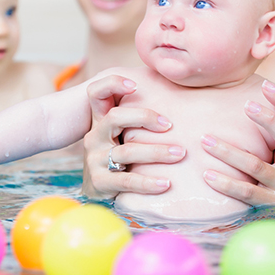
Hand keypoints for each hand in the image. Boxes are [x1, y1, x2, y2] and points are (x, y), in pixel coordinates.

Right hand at [82, 74, 185, 199]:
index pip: (96, 93)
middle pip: (114, 117)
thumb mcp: (120, 134)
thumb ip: (136, 117)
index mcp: (100, 121)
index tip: (135, 85)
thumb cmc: (119, 155)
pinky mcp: (100, 182)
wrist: (98, 191)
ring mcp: (95, 159)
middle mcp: (94, 136)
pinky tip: (166, 184)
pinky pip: (127, 180)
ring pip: (127, 151)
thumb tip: (172, 87)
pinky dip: (148, 182)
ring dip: (156, 152)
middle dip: (144, 117)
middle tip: (169, 125)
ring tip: (179, 153)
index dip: (111, 84)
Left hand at [201, 80, 274, 209]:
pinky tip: (207, 175)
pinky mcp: (270, 206)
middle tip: (246, 104)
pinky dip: (225, 183)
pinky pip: (245, 192)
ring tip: (205, 141)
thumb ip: (269, 137)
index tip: (267, 84)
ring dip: (228, 152)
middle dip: (267, 120)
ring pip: (256, 165)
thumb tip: (244, 101)